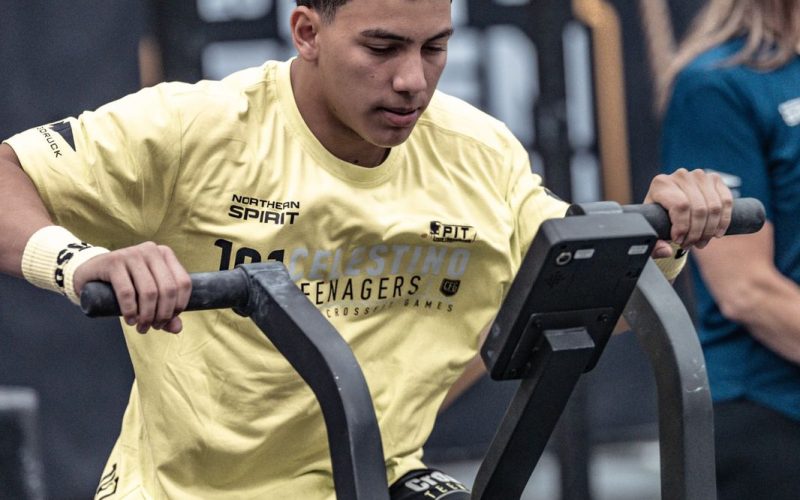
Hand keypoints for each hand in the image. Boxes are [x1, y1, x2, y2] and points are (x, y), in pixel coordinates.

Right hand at [72, 242, 191, 332]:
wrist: (90, 272)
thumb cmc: (125, 284)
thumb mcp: (147, 295)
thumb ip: (165, 310)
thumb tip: (178, 328)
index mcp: (165, 254)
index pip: (183, 283)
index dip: (179, 306)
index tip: (168, 320)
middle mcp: (151, 250)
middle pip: (168, 289)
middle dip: (162, 314)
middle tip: (153, 327)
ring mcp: (132, 254)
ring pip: (149, 292)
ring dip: (147, 315)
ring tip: (141, 327)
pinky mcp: (113, 262)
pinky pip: (127, 292)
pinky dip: (130, 310)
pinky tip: (130, 320)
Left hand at [644, 168, 732, 257]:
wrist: (667, 202)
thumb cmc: (657, 217)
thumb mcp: (651, 229)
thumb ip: (653, 245)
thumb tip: (666, 251)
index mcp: (661, 184)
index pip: (680, 206)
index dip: (683, 227)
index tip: (679, 241)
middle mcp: (681, 176)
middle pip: (698, 209)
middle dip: (696, 233)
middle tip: (691, 245)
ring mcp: (700, 176)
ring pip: (713, 207)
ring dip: (710, 230)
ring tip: (701, 242)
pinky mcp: (715, 180)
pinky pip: (726, 202)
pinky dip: (723, 221)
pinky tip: (716, 234)